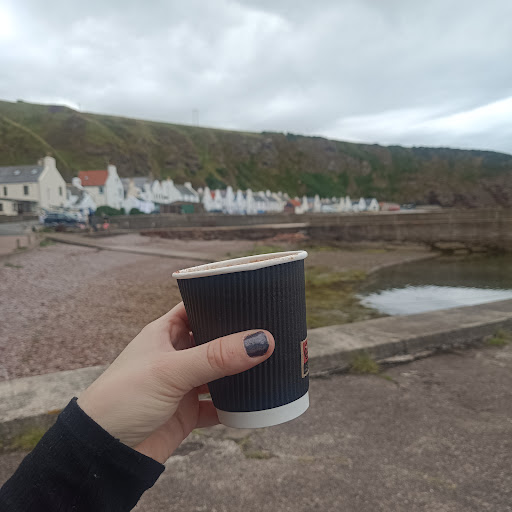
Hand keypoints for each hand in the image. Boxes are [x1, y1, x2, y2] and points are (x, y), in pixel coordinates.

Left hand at [77, 303, 273, 462]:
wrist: (102, 453)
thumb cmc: (122, 398)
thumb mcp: (171, 371)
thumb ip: (216, 356)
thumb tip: (261, 340)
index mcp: (164, 334)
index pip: (196, 307)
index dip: (219, 301)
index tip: (249, 298)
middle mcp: (175, 356)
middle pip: (213, 340)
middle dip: (236, 338)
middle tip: (270, 330)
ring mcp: (183, 385)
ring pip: (219, 373)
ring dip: (239, 372)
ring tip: (270, 363)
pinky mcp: (188, 413)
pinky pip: (219, 406)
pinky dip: (235, 406)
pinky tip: (253, 402)